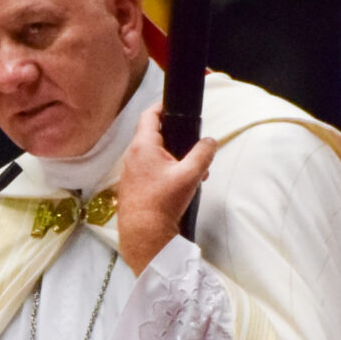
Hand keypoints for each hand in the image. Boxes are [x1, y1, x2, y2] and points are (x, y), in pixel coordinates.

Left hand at [116, 105, 215, 273]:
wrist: (144, 234)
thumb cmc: (163, 203)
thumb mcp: (190, 175)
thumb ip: (203, 154)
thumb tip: (210, 141)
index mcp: (143, 146)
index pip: (149, 115)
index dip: (161, 106)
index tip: (173, 105)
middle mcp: (132, 155)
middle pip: (154, 136)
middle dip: (177, 140)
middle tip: (194, 149)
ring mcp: (130, 171)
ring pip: (154, 155)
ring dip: (174, 159)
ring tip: (194, 174)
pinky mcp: (132, 186)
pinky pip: (150, 170)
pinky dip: (166, 172)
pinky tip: (181, 187)